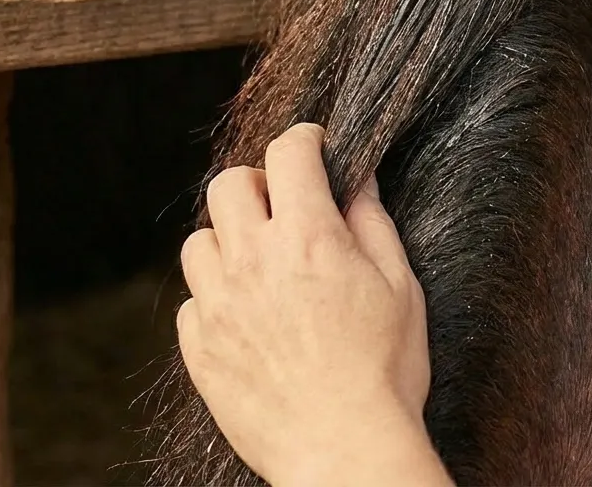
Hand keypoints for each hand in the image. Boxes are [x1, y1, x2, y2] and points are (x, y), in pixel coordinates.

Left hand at [177, 123, 450, 486]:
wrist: (345, 451)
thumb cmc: (384, 369)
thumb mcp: (400, 284)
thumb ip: (372, 221)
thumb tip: (358, 179)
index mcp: (308, 238)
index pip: (288, 153)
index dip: (304, 139)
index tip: (314, 147)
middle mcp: (254, 262)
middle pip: (228, 185)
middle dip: (258, 182)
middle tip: (284, 204)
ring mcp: (219, 306)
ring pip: (198, 240)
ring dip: (229, 237)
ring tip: (260, 259)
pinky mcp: (201, 349)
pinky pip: (191, 300)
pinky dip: (215, 294)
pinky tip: (247, 311)